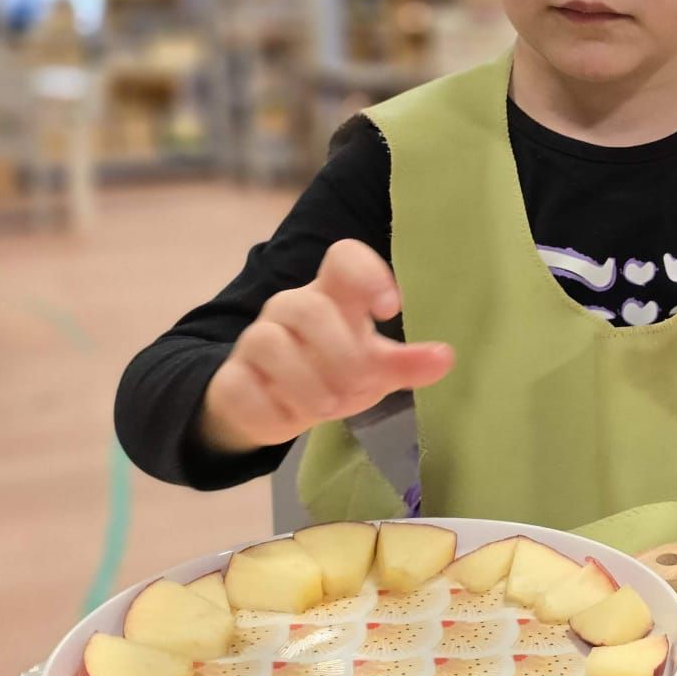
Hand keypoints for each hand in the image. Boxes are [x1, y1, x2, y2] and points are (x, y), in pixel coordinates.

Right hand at [200, 239, 454, 452]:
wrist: (274, 406)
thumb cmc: (334, 372)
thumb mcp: (374, 367)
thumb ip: (407, 363)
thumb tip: (445, 358)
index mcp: (332, 296)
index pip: (343, 258)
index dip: (367, 274)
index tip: (391, 309)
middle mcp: (290, 309)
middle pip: (307, 307)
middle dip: (339, 353)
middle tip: (357, 386)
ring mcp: (255, 341)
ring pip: (269, 343)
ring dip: (306, 383)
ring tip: (329, 407)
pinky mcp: (231, 378)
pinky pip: (241, 386)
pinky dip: (270, 408)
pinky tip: (288, 418)